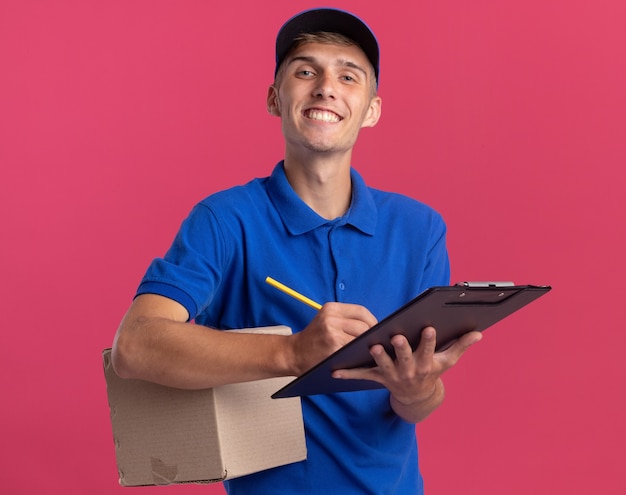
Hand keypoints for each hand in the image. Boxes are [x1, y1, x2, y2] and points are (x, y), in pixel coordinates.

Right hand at [289, 302, 377, 375]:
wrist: (294, 353)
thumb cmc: (314, 339)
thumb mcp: (326, 320)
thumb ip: (345, 320)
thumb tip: (375, 326)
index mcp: (331, 308)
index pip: (361, 311)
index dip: (372, 321)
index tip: (377, 331)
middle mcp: (331, 318)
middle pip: (364, 325)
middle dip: (372, 335)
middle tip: (375, 344)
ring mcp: (332, 333)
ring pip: (361, 338)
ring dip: (368, 346)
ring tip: (370, 351)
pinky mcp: (333, 347)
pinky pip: (354, 350)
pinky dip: (361, 354)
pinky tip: (362, 358)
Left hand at [332, 327, 481, 419]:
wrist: (416, 397)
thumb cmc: (432, 371)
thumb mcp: (447, 361)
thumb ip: (461, 346)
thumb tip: (479, 333)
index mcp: (425, 364)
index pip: (428, 350)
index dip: (428, 340)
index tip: (428, 328)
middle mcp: (409, 370)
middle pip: (404, 358)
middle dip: (401, 348)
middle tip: (396, 337)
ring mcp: (392, 375)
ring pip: (383, 366)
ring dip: (377, 357)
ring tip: (371, 347)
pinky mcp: (377, 378)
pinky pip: (361, 376)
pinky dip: (348, 374)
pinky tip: (334, 371)